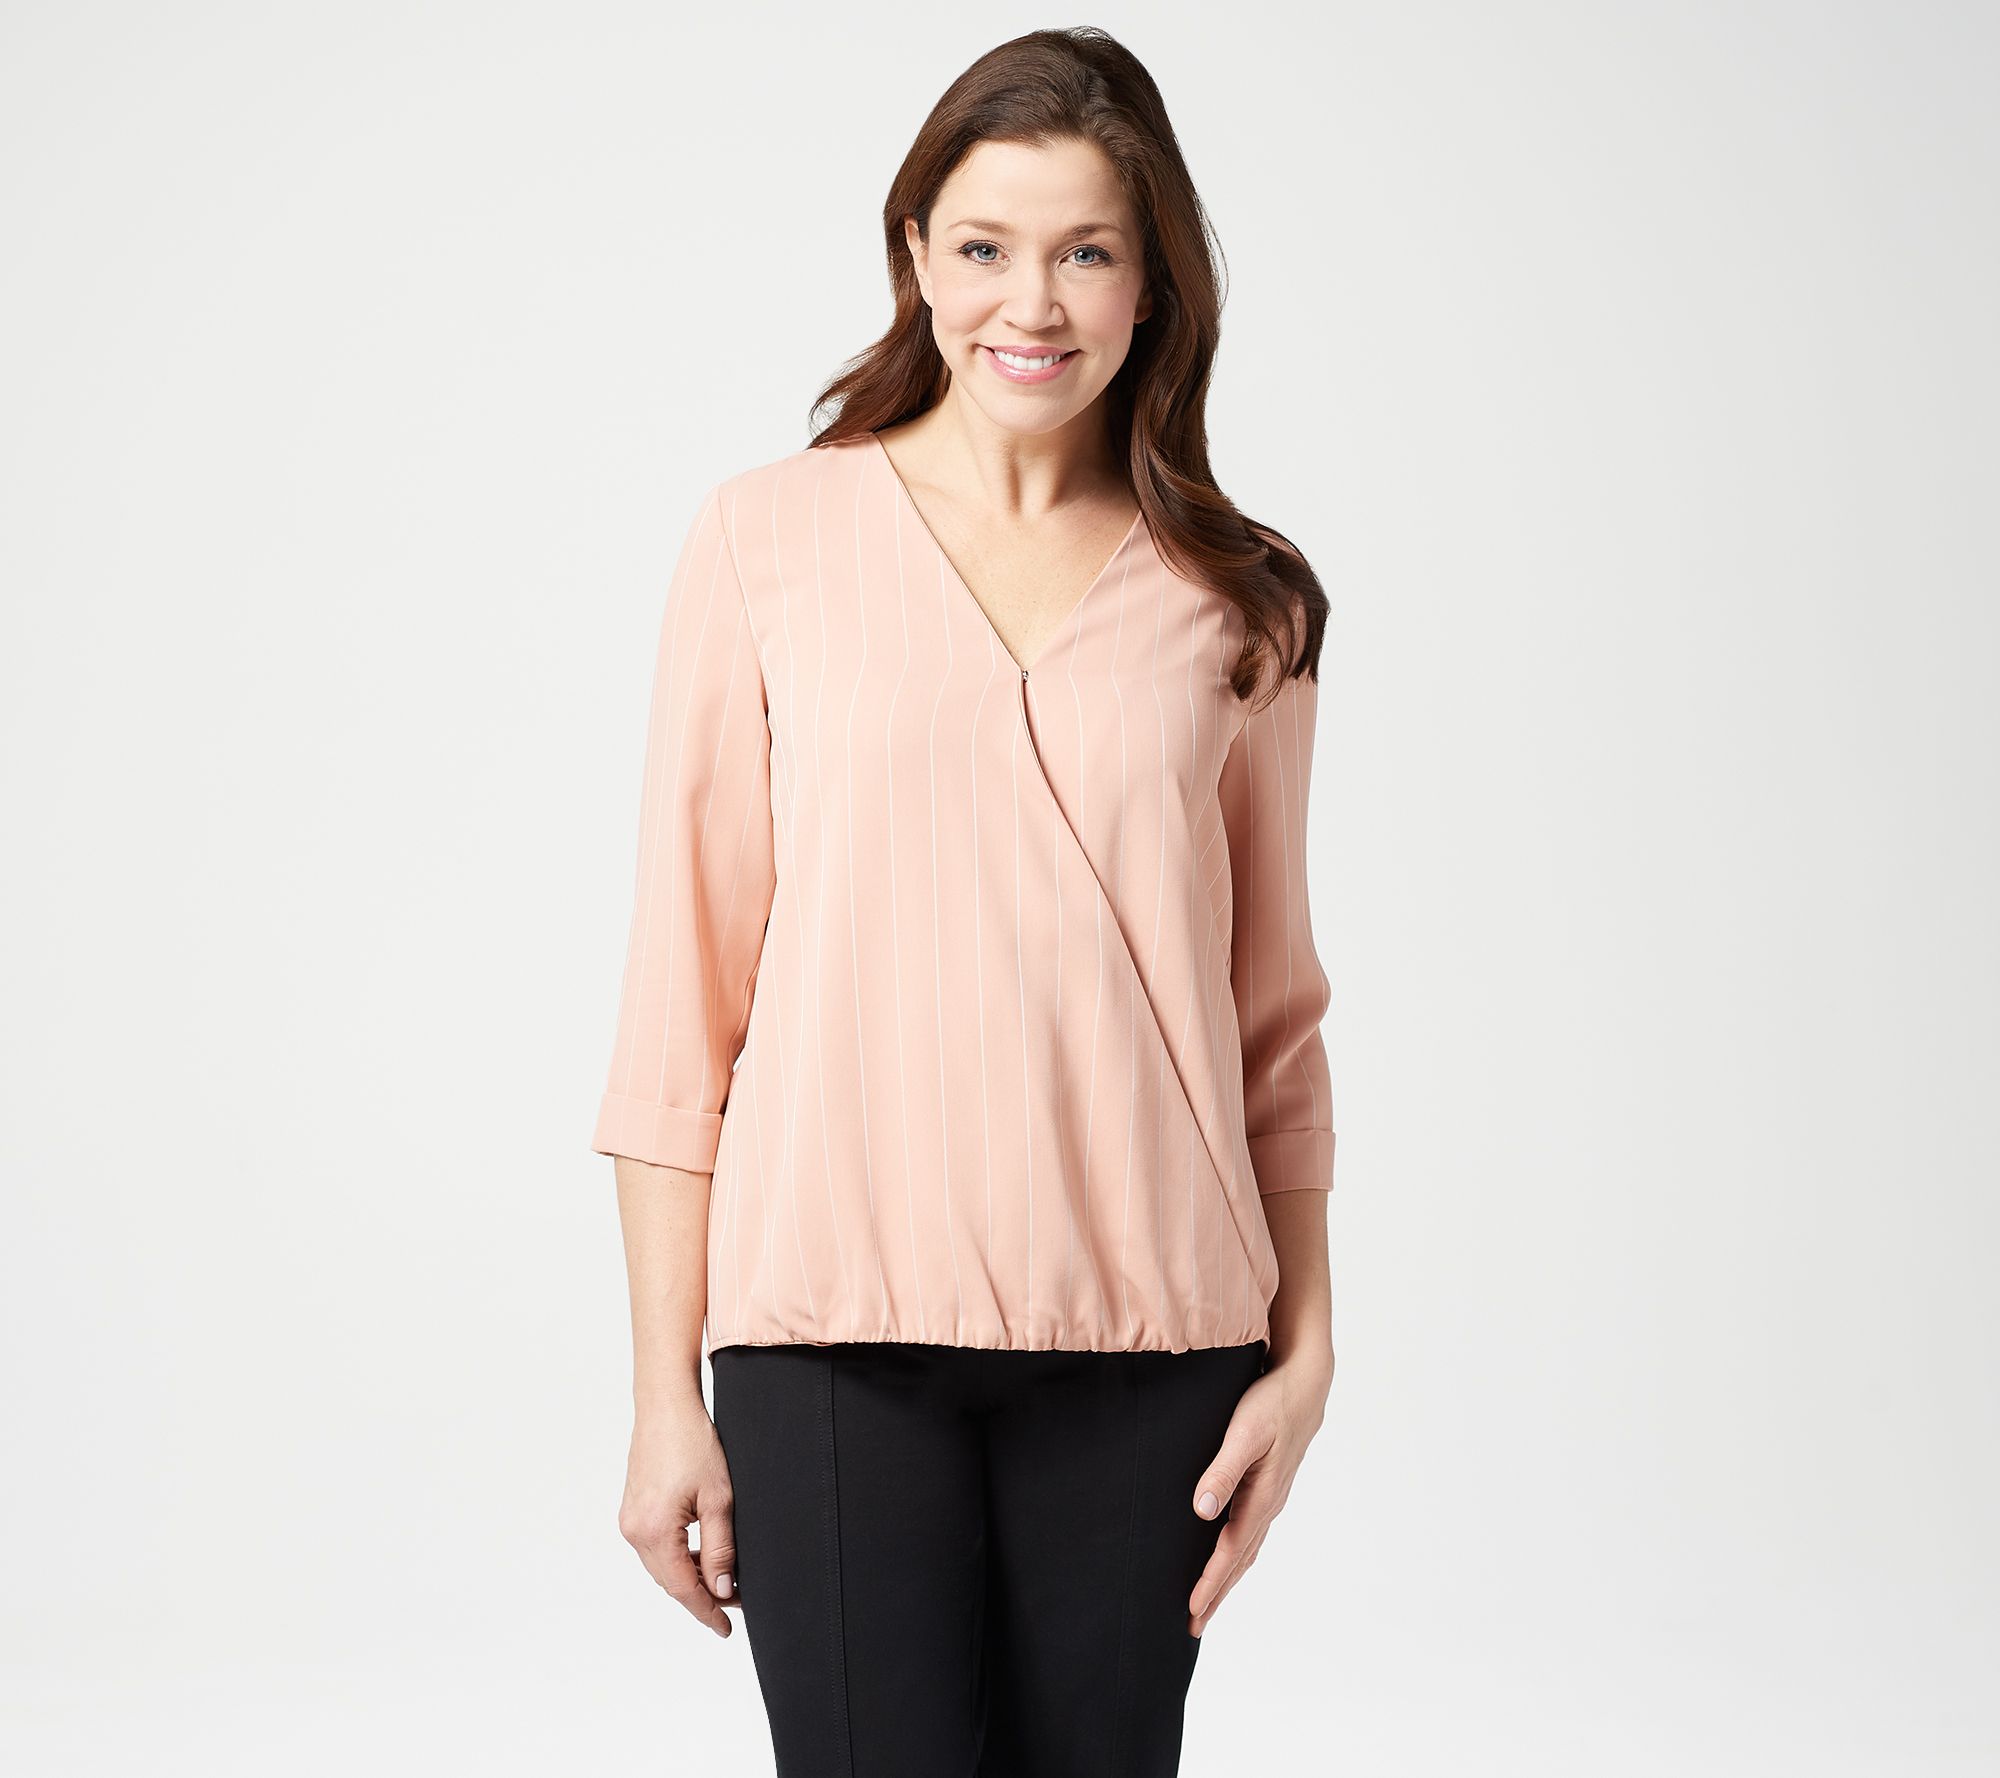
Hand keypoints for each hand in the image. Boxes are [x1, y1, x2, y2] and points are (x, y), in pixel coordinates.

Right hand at [618, 1396, 738, 1638]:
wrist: (666, 1405)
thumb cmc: (694, 1443)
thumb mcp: (719, 1498)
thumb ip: (720, 1548)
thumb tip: (722, 1589)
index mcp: (654, 1532)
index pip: (683, 1588)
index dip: (706, 1611)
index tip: (726, 1629)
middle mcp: (634, 1531)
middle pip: (670, 1581)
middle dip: (701, 1595)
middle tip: (734, 1604)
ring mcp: (629, 1519)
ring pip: (662, 1566)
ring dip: (690, 1576)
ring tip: (723, 1578)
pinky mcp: (633, 1508)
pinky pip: (656, 1547)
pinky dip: (678, 1557)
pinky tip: (701, 1553)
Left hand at [1186, 1346, 1332, 1636]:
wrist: (1305, 1382)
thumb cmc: (1272, 1403)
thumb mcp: (1245, 1432)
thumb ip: (1223, 1469)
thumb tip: (1203, 1510)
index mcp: (1261, 1498)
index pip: (1230, 1551)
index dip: (1210, 1583)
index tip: (1192, 1610)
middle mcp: (1268, 1505)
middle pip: (1240, 1560)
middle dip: (1217, 1593)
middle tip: (1194, 1625)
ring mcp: (1271, 1498)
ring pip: (1247, 1549)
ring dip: (1227, 1578)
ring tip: (1208, 1602)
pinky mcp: (1269, 1486)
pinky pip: (1251, 1532)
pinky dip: (1237, 1554)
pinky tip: (1228, 1554)